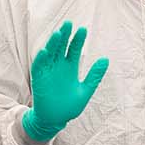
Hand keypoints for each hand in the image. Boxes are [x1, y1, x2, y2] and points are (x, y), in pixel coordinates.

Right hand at [22, 20, 107, 142]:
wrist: (55, 120)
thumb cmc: (70, 106)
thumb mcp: (86, 90)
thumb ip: (94, 75)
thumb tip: (106, 59)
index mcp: (70, 67)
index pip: (74, 49)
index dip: (78, 39)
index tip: (83, 30)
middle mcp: (59, 67)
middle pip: (61, 47)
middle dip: (65, 36)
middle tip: (69, 24)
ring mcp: (48, 72)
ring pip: (50, 53)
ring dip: (53, 43)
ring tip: (58, 34)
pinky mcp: (38, 79)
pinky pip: (39, 66)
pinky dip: (41, 58)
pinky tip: (46, 50)